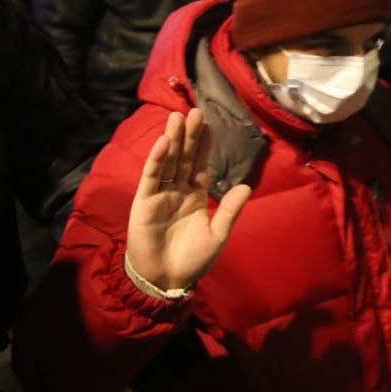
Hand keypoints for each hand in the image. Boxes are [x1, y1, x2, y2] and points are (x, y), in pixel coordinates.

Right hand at [126, 109, 251, 290]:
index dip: (204, 146)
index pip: (200, 165)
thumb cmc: (193, 259)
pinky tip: (163, 143)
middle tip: (195, 111)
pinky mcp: (144, 202)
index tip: (209, 124)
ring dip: (172, 140)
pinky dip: (156, 160)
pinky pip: (151, 177)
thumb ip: (229, 210)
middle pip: (184, 158)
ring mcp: (160, 195)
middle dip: (189, 136)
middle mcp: (177, 191)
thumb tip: (246, 186)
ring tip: (178, 117)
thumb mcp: (217, 235)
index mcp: (195, 197)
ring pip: (167, 162)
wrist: (167, 279)